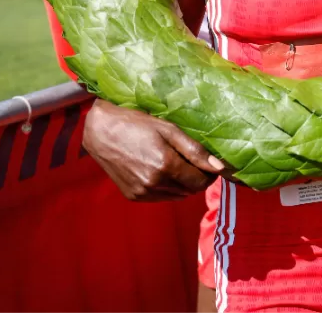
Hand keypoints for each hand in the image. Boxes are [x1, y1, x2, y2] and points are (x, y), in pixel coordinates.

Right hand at [83, 99, 223, 201]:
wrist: (101, 131)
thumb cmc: (138, 125)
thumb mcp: (170, 130)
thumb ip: (196, 151)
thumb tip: (221, 167)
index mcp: (165, 166)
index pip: (201, 182)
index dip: (209, 174)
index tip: (209, 164)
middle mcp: (154, 184)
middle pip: (190, 190)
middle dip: (197, 178)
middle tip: (192, 161)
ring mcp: (142, 192)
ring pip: (177, 196)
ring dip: (183, 184)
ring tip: (175, 163)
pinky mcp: (133, 196)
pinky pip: (161, 197)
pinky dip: (167, 188)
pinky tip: (160, 171)